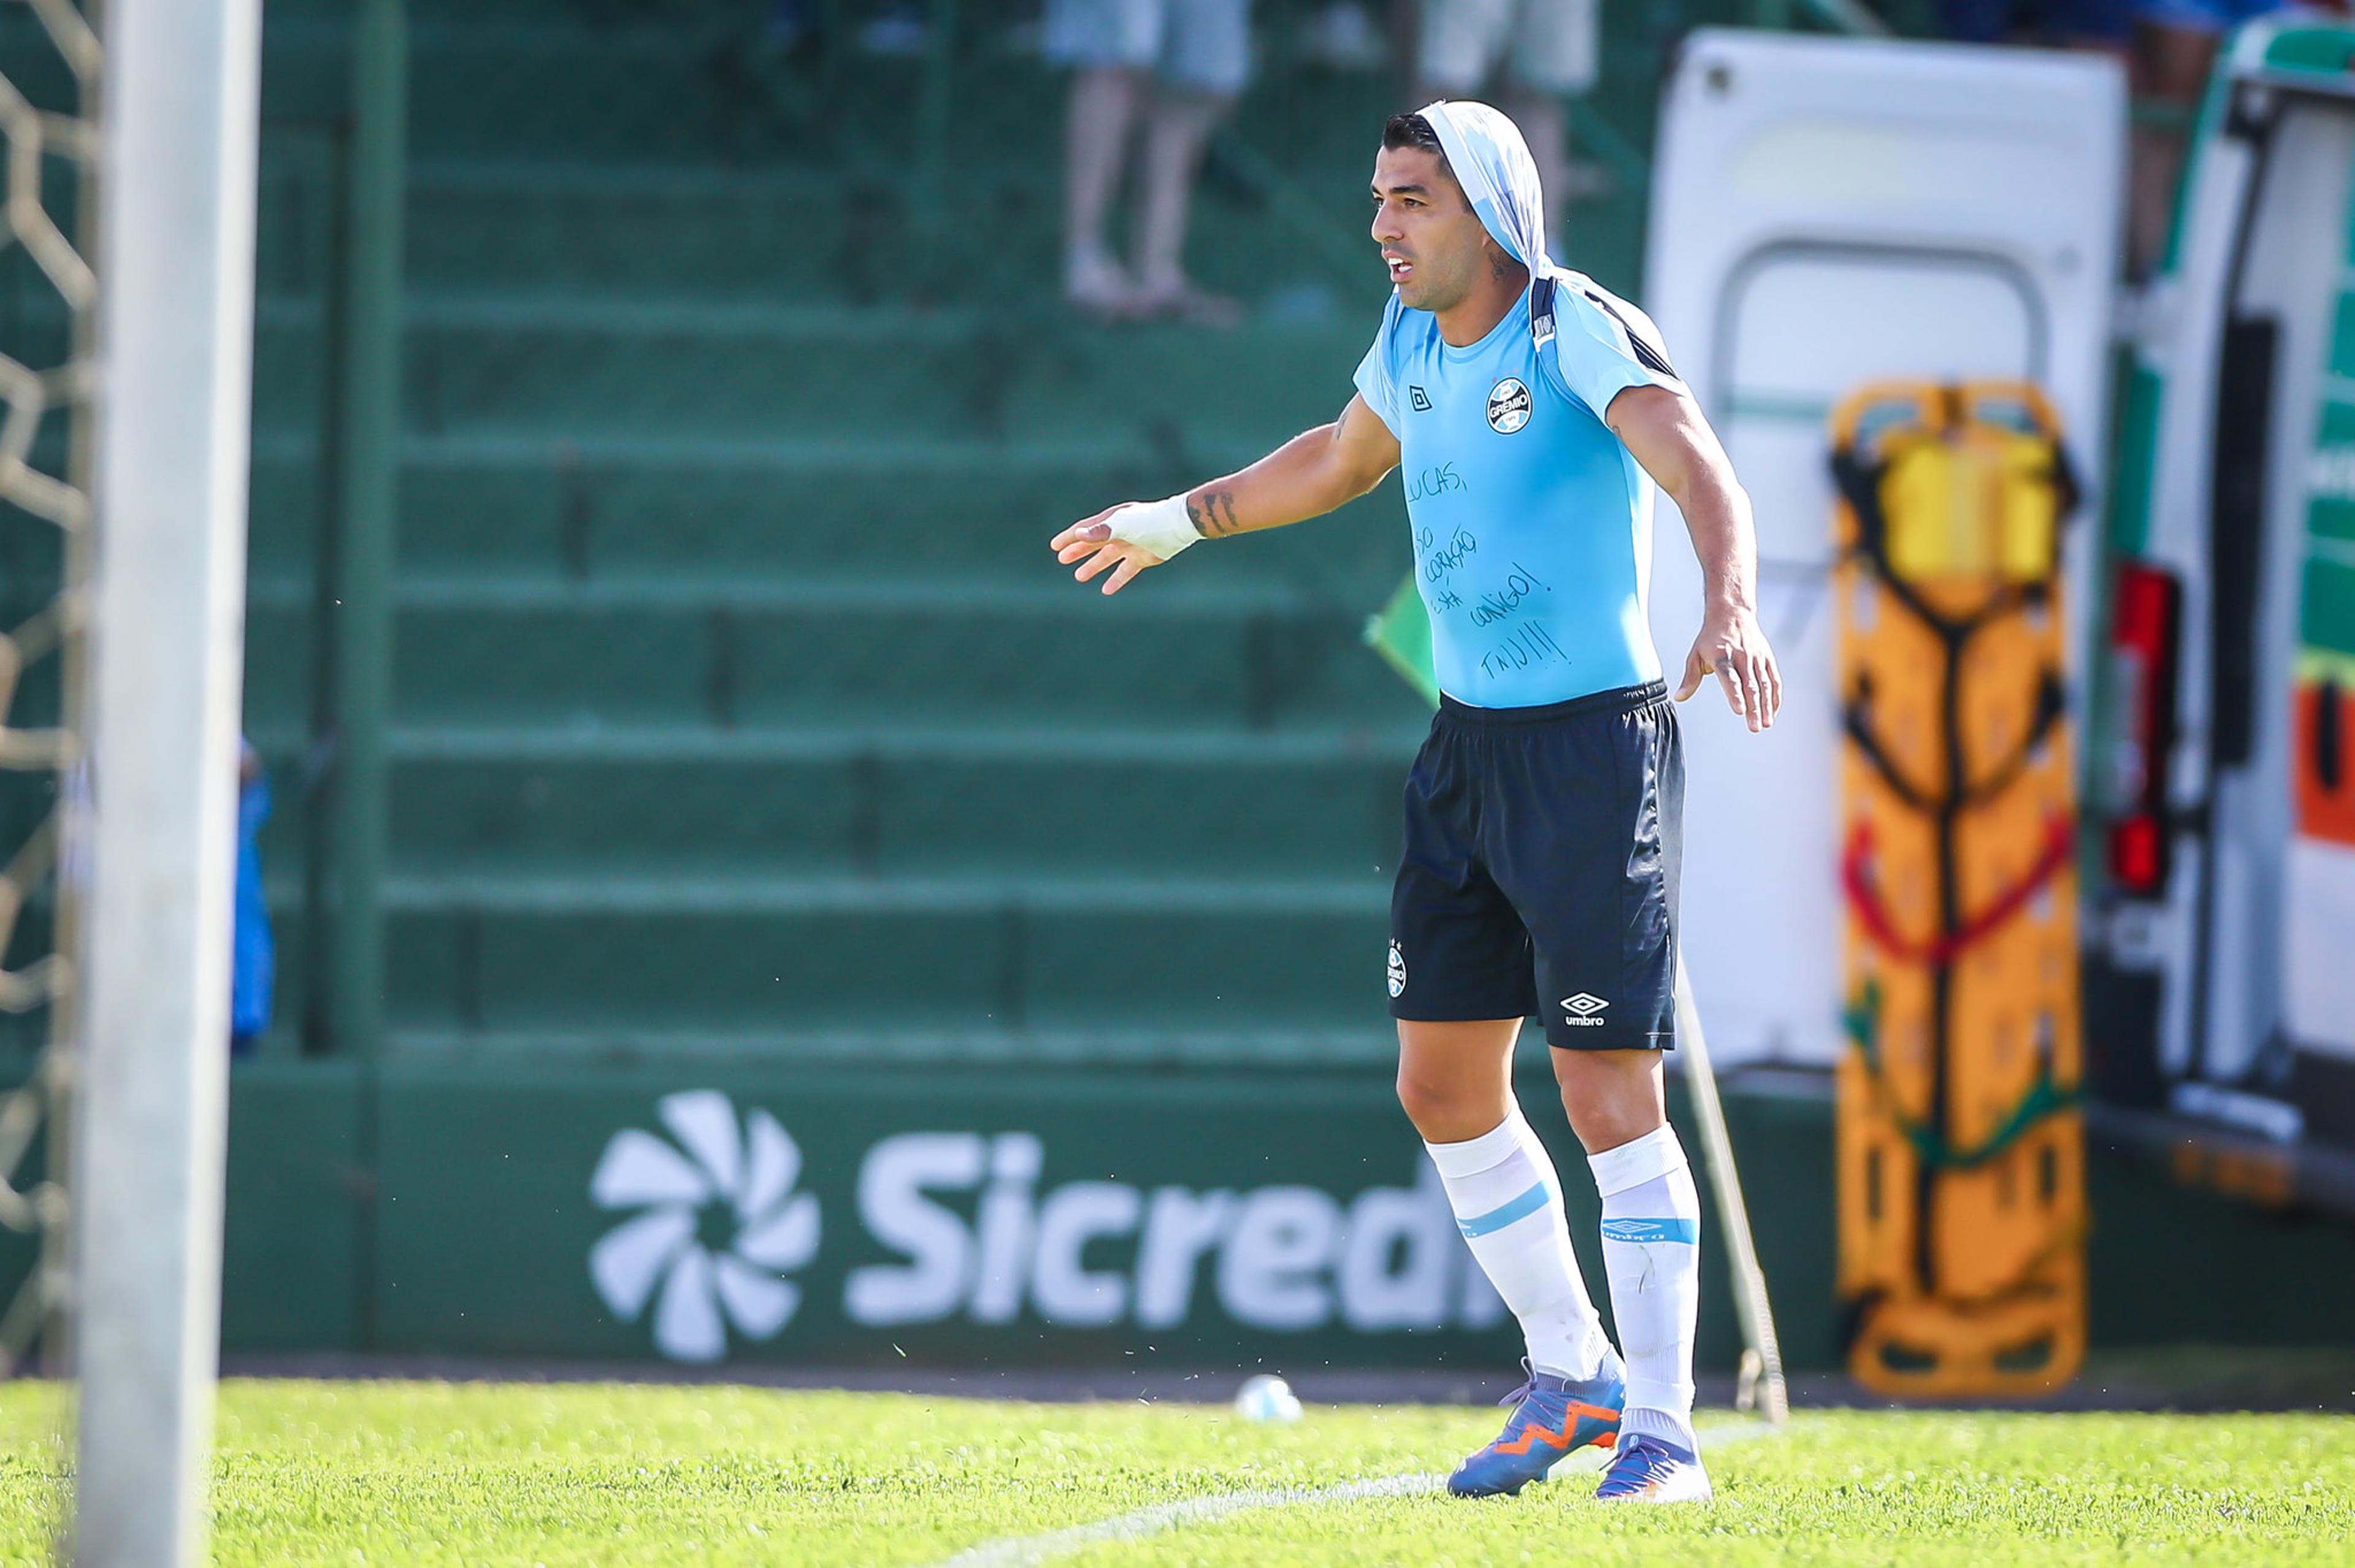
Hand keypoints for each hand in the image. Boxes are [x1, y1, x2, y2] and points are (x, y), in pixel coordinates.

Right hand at [1051, 506, 1166, 595]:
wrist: (1178, 527)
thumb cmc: (1150, 521)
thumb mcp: (1123, 525)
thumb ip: (1102, 531)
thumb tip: (1078, 534)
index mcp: (1113, 520)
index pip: (1085, 529)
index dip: (1069, 537)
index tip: (1055, 546)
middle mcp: (1120, 532)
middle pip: (1094, 543)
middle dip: (1078, 551)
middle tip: (1062, 559)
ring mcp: (1130, 545)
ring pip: (1107, 558)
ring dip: (1093, 566)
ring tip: (1079, 576)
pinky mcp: (1142, 558)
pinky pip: (1125, 571)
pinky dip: (1116, 579)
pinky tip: (1106, 590)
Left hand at [1675, 603, 1781, 731]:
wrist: (1732, 614)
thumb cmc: (1711, 638)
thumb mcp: (1695, 655)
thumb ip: (1689, 679)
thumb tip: (1679, 697)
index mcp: (1723, 657)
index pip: (1730, 678)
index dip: (1735, 695)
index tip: (1739, 711)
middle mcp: (1742, 657)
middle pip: (1750, 685)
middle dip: (1754, 708)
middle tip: (1754, 727)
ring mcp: (1757, 658)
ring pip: (1764, 684)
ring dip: (1766, 706)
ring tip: (1766, 724)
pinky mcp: (1767, 659)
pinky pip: (1774, 680)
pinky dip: (1774, 697)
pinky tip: (1772, 713)